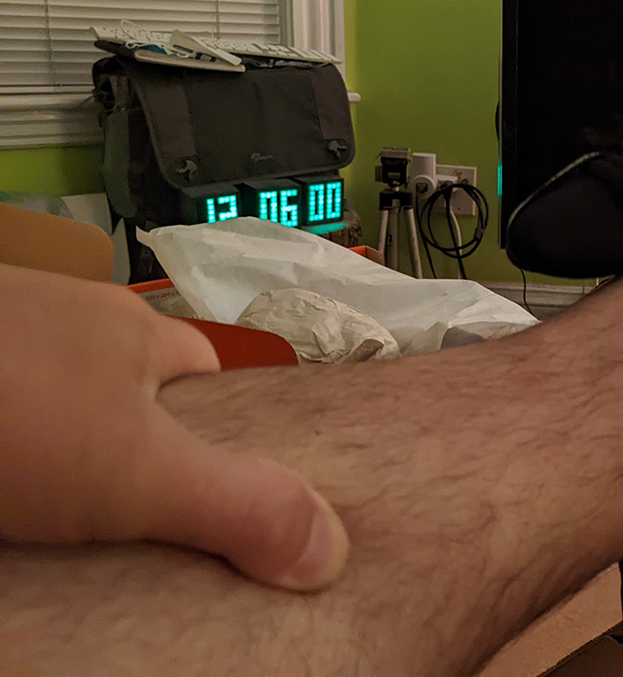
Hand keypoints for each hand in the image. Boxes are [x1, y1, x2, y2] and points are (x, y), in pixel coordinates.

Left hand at [0, 263, 348, 589]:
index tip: (220, 500)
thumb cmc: (7, 404)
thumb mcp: (137, 473)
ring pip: (54, 411)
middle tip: (135, 537)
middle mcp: (71, 329)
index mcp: (137, 336)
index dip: (224, 442)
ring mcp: (6, 348)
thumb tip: (333, 550)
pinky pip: (9, 421)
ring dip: (59, 465)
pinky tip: (7, 509)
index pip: (208, 382)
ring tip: (60, 533)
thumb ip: (238, 504)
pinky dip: (13, 463)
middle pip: (130, 399)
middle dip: (135, 462)